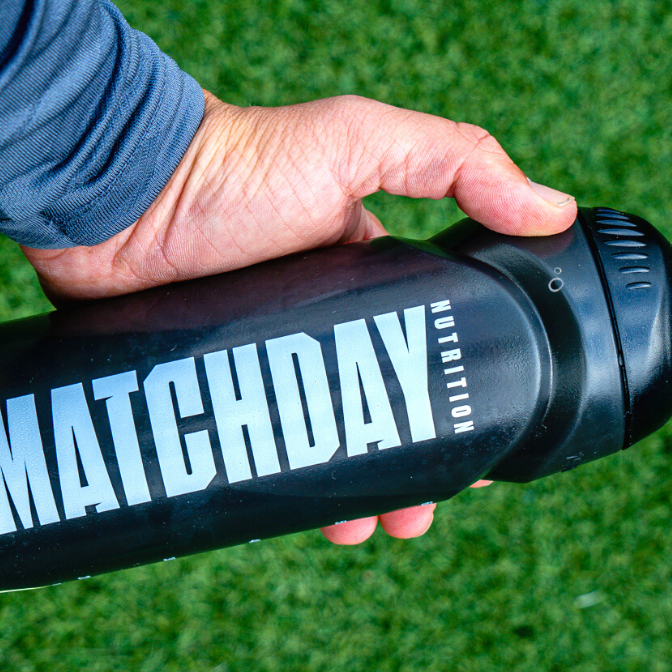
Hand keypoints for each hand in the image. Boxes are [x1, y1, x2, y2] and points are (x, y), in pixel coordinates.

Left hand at [20, 91, 574, 543]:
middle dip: (403, 465)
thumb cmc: (237, 163)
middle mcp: (314, 321)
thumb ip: (456, 162)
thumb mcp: (358, 142)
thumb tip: (553, 211)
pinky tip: (296, 520)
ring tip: (361, 529)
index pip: (424, 348)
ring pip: (316, 443)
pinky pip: (255, 450)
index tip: (472, 457)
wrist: (117, 196)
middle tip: (415, 516)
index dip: (450, 403)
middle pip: (375, 410)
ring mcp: (261, 359)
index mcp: (362, 273)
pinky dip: (279, 488)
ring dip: (348, 489)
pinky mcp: (209, 388)